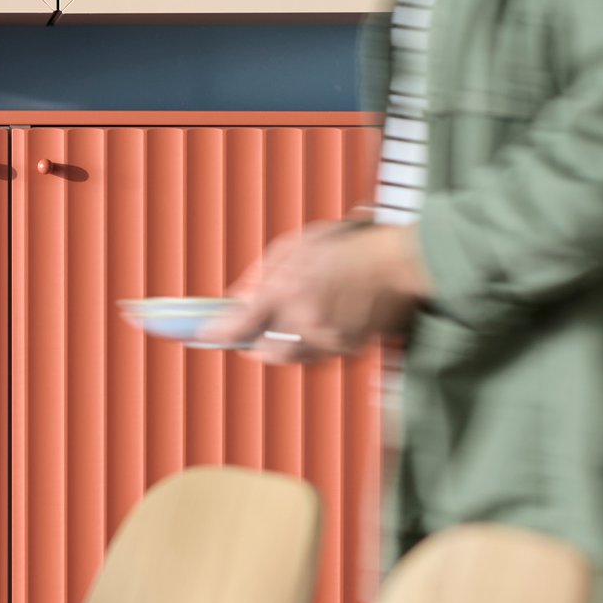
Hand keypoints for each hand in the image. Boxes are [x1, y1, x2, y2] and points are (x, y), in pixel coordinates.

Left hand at [201, 221, 432, 364]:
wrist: (400, 263)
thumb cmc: (348, 247)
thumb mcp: (297, 246)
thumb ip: (261, 274)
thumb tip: (234, 299)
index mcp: (289, 289)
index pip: (240, 324)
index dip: (216, 333)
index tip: (202, 335)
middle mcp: (306, 319)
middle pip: (263, 353)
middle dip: (253, 347)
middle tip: (248, 338)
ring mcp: (327, 338)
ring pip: (290, 357)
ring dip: (282, 346)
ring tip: (291, 324)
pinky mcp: (346, 350)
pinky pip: (316, 356)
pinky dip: (310, 345)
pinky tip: (319, 324)